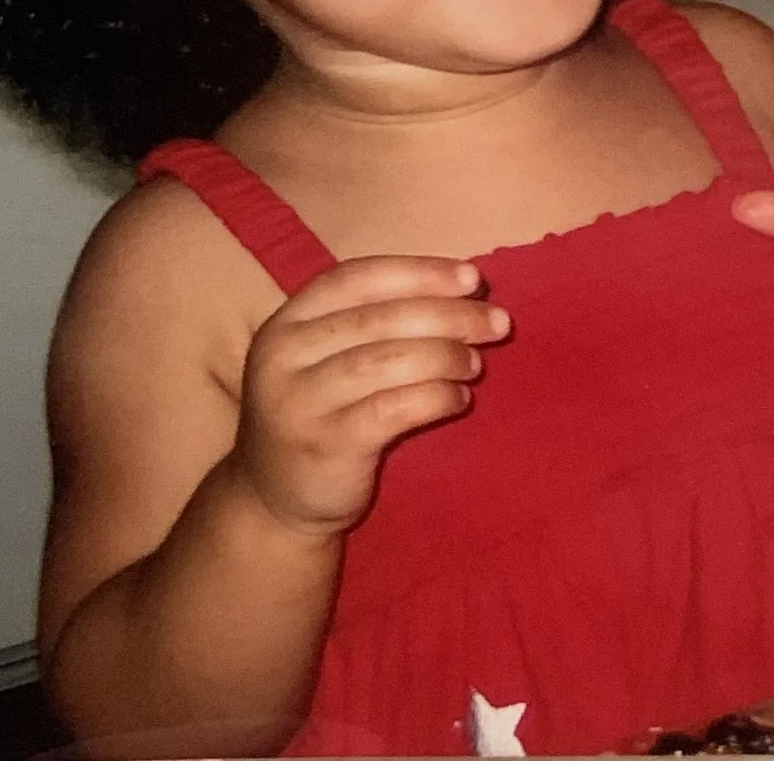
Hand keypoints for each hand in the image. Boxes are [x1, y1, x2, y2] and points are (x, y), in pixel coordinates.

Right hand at [228, 256, 507, 536]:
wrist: (276, 500)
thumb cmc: (323, 413)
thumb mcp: (330, 358)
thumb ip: (378, 321)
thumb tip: (463, 289)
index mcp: (288, 321)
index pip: (357, 278)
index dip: (419, 273)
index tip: (471, 278)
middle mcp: (284, 355)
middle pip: (379, 318)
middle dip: (448, 315)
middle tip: (497, 323)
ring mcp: (300, 402)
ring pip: (388, 361)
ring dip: (446, 356)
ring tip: (476, 363)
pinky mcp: (325, 445)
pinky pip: (393, 409)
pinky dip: (435, 397)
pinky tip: (459, 399)